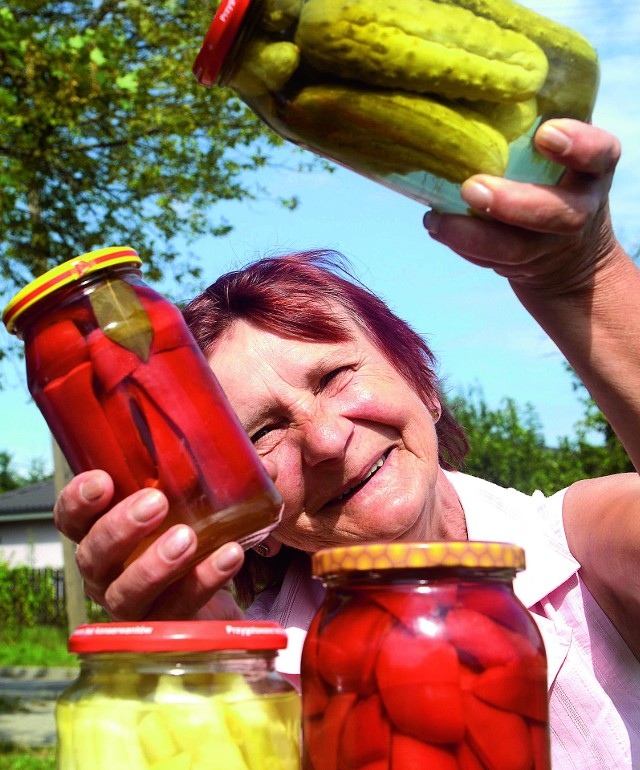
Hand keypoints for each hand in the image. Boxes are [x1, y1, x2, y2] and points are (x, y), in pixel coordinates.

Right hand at [54, 470, 244, 620]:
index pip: (71, 519)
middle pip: (92, 555)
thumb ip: (200, 483)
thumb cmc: (188, 541)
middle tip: (155, 503)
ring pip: (127, 593)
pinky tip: (230, 556)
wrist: (211, 601)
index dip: (77, 501)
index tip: (103, 479)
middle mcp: (106, 574)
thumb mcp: (185, 509)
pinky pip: (178, 608)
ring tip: (187, 538)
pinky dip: (204, 581)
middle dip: (120, 528)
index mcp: (101, 537)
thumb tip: (253, 460)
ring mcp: (132, 607)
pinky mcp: (165, 631)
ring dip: (155, 564)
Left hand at [423, 119, 622, 294]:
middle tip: (471, 187)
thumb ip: (532, 123)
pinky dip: (462, 246)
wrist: (569, 249)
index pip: (599, 154)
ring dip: (474, 235)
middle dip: (512, 203)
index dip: (577, 146)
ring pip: (518, 249)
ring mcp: (551, 244)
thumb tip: (469, 74)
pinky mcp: (524, 266)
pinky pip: (493, 262)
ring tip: (436, 219)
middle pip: (556, 213)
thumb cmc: (554, 175)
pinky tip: (436, 227)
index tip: (545, 133)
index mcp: (594, 168)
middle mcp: (580, 209)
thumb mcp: (562, 149)